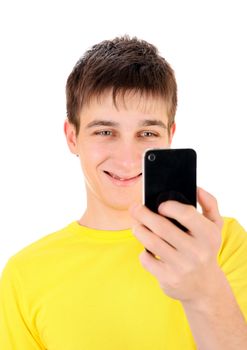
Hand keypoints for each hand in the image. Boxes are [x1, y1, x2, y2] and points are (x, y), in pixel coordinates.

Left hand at [129, 187, 224, 306]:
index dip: (169, 206)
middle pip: (161, 226)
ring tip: (136, 225)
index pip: (185, 214)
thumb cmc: (205, 249)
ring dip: (138, 230)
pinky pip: (146, 259)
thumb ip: (209, 204)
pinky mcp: (169, 279)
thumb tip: (196, 188)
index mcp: (208, 235)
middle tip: (135, 208)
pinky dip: (143, 251)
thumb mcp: (215, 227)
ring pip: (151, 242)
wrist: (205, 287)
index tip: (160, 205)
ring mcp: (182, 267)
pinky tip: (146, 248)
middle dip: (142, 213)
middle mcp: (197, 252)